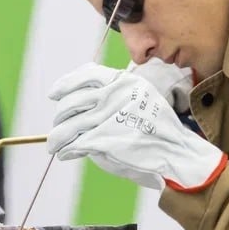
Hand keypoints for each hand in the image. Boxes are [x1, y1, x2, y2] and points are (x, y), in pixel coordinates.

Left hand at [46, 63, 226, 191]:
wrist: (174, 151)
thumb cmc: (156, 128)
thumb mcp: (139, 98)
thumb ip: (113, 96)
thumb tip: (82, 104)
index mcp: (123, 81)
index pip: (86, 75)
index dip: (65, 85)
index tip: (54, 94)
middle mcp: (113, 95)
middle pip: (72, 102)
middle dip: (60, 116)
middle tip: (57, 126)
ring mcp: (107, 117)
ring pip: (69, 125)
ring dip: (58, 137)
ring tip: (55, 145)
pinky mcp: (103, 139)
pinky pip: (75, 143)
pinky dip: (67, 150)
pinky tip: (66, 154)